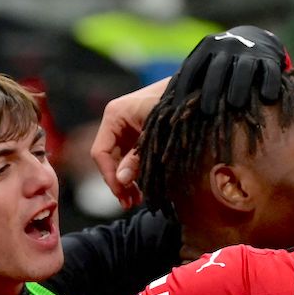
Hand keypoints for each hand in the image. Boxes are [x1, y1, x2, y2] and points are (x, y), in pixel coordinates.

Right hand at [90, 77, 169, 207]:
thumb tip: (122, 181)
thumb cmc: (173, 105)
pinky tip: (142, 189)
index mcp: (114, 115)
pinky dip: (135, 173)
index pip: (101, 152)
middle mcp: (116, 122)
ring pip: (119, 162)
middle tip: (129, 203)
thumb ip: (137, 158)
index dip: (109, 175)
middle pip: (108, 160)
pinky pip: (130, 159)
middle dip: (118, 182)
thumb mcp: (154, 135)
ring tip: (135, 201)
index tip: (122, 193)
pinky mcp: (138, 136)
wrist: (192, 91)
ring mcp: (126, 130)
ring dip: (126, 182)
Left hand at [175, 25, 289, 114]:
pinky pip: (269, 71)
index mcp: (207, 47)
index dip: (184, 87)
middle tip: (207, 112)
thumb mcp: (209, 61)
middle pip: (217, 69)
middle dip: (211, 90)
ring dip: (239, 87)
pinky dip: (268, 84)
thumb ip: (195, 78)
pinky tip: (266, 97)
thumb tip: (168, 108)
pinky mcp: (270, 58)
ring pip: (243, 69)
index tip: (178, 109)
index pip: (192, 67)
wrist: (258, 39)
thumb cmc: (225, 61)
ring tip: (236, 104)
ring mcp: (250, 51)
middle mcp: (227, 46)